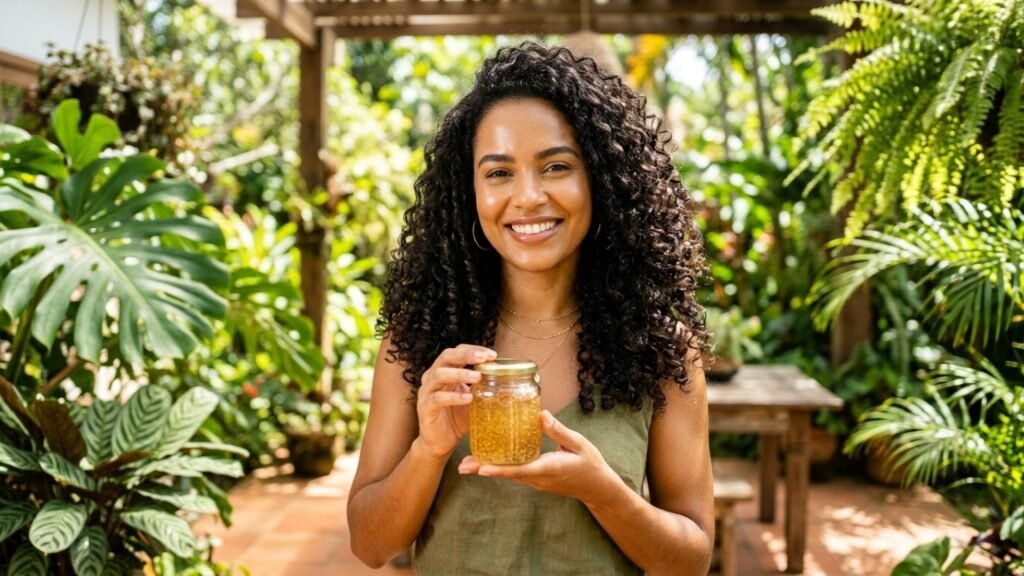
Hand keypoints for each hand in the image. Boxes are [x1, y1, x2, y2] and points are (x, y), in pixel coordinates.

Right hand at [417, 344, 495, 458]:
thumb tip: (506, 377)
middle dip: (466, 355)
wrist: (440, 442)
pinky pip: (437, 399)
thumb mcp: (473, 399)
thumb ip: (483, 386)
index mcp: (444, 371)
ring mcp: (426, 392)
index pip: (456, 351)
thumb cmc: (457, 417)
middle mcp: (432, 377)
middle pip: (446, 356)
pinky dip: (453, 397)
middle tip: (484, 358)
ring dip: (459, 374)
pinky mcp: (424, 408)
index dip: (473, 349)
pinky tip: (468, 398)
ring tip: (477, 377)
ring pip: (439, 375)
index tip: (492, 355)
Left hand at [458, 410, 618, 504]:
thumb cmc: (590, 464)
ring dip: (489, 469)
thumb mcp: (578, 443)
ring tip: (467, 463)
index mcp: (548, 468)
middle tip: (462, 465)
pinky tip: (489, 459)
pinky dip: (501, 467)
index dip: (499, 469)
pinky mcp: (536, 479)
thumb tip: (541, 415)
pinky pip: (515, 473)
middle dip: (484, 469)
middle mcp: (538, 478)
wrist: (597, 487)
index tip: (480, 468)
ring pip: (509, 475)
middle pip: (507, 474)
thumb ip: (558, 430)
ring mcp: (536, 481)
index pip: (519, 470)